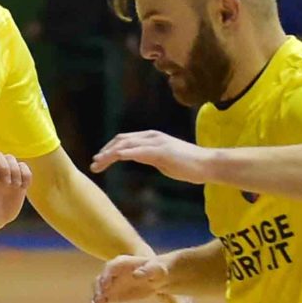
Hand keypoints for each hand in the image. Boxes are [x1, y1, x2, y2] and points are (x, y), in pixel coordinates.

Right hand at [89, 253, 170, 302]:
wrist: (156, 277)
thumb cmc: (157, 270)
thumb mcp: (156, 269)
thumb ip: (147, 271)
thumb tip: (136, 275)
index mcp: (122, 263)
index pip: (110, 267)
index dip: (106, 276)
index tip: (105, 286)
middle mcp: (112, 273)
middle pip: (101, 280)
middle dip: (98, 291)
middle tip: (98, 302)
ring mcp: (110, 284)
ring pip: (98, 293)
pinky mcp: (111, 294)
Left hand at [90, 131, 213, 183]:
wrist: (208, 164)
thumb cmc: (188, 165)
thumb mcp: (163, 160)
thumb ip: (149, 157)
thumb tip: (137, 157)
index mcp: (152, 138)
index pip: (125, 140)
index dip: (109, 149)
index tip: (99, 160)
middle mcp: (152, 137)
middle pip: (121, 140)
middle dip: (105, 152)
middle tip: (93, 165)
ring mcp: (156, 143)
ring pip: (126, 145)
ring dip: (109, 154)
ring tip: (97, 164)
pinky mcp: (161, 152)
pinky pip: (138, 151)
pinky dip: (123, 154)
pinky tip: (113, 159)